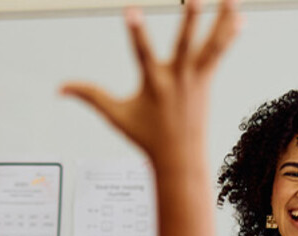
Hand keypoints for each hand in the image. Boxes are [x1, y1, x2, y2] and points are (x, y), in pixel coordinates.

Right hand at [61, 0, 241, 160]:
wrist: (180, 158)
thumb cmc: (148, 137)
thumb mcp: (115, 115)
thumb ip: (88, 96)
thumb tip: (59, 89)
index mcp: (154, 83)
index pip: (141, 52)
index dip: (135, 31)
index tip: (131, 11)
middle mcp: (178, 78)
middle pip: (186, 44)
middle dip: (190, 21)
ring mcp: (196, 77)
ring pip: (212, 44)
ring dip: (221, 20)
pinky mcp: (208, 79)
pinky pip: (220, 51)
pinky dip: (229, 34)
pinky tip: (238, 17)